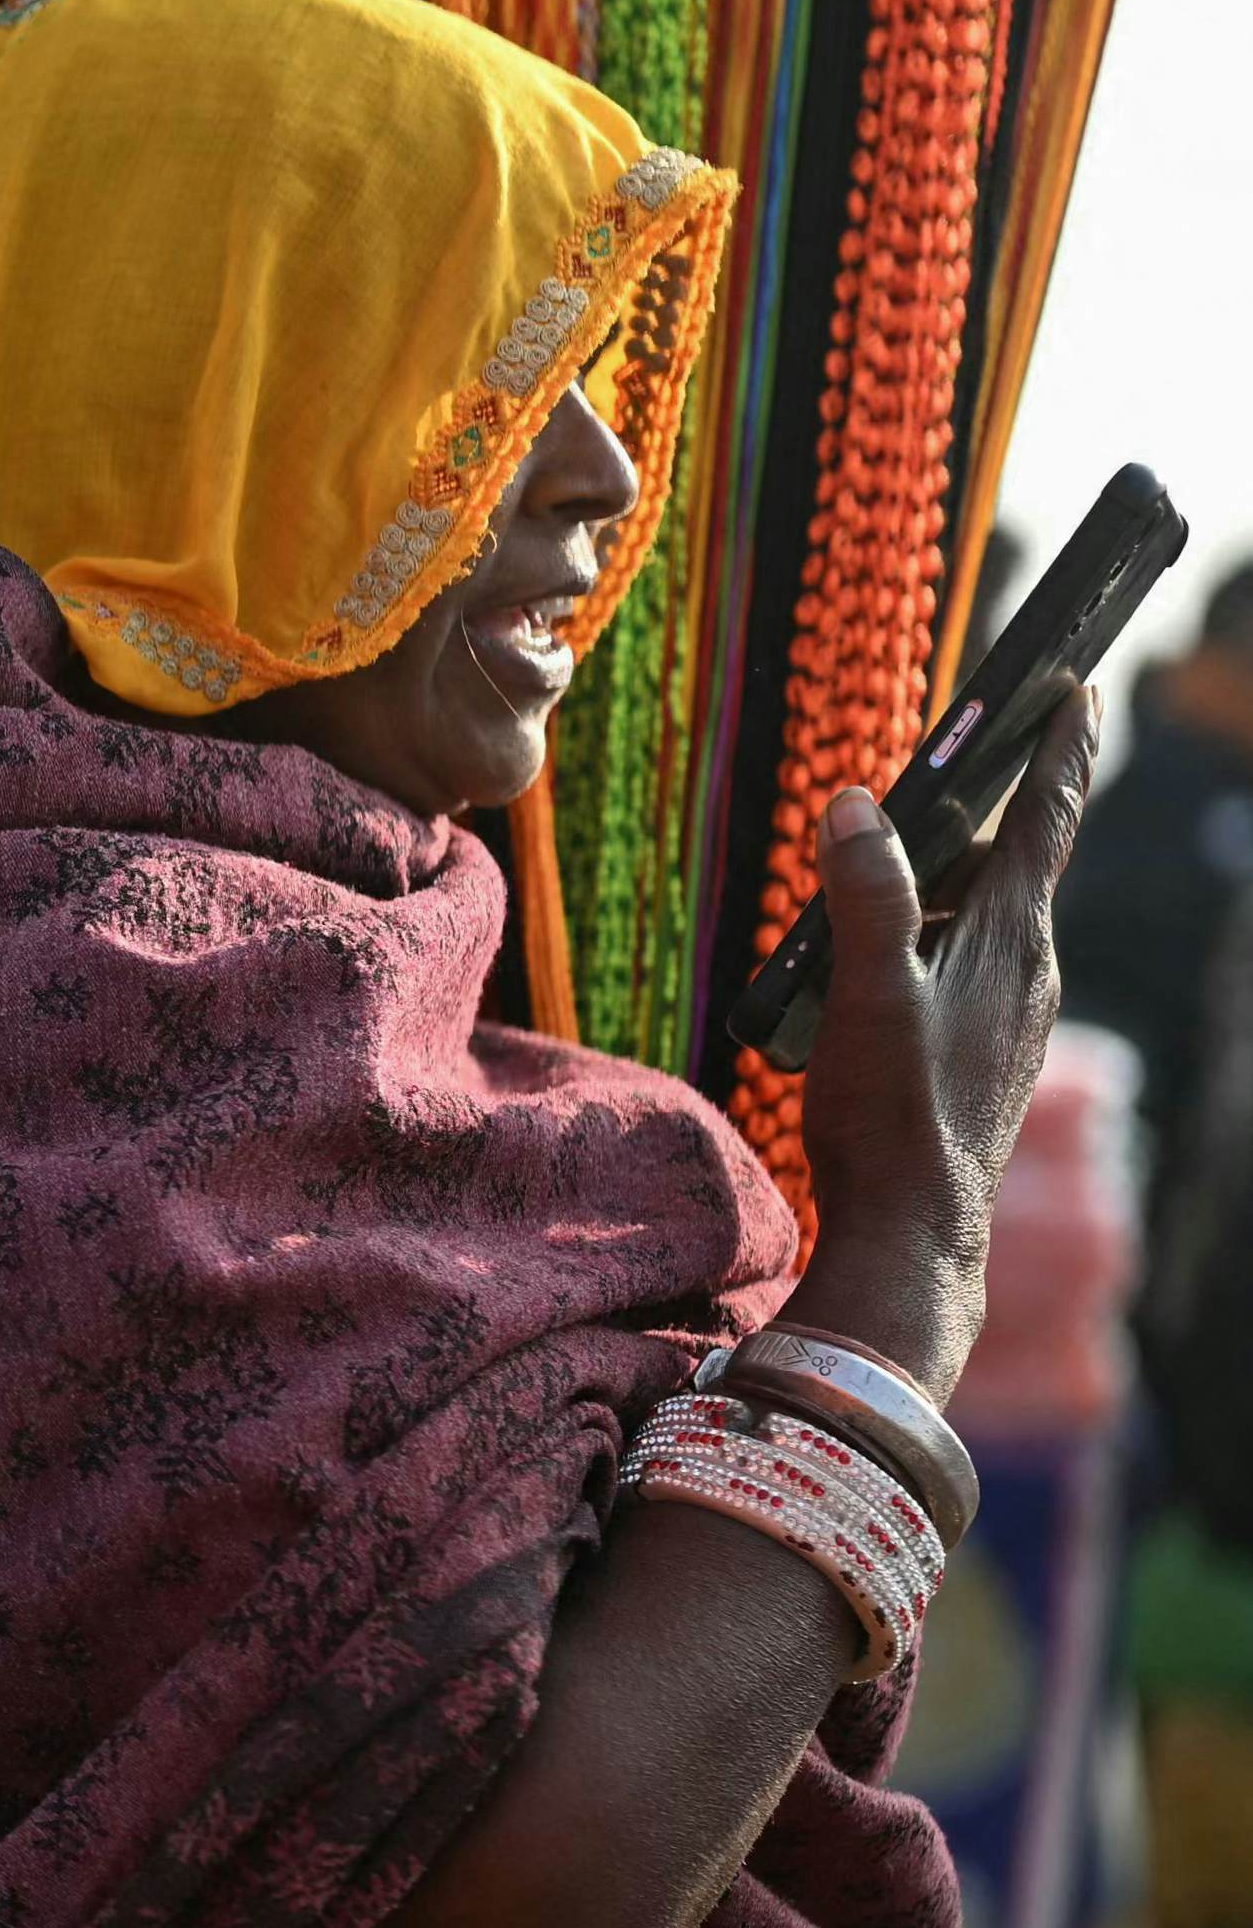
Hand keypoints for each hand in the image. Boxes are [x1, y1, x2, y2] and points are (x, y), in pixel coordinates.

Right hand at [789, 681, 1101, 1399]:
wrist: (914, 1232)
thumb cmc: (891, 1116)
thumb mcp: (866, 995)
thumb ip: (863, 895)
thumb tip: (858, 806)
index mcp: (1009, 944)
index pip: (1045, 824)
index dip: (1059, 754)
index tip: (1079, 695)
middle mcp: (1027, 973)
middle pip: (999, 870)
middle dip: (951, 839)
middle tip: (886, 838)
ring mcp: (1012, 1018)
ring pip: (972, 926)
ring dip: (920, 909)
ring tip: (849, 944)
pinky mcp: (987, 1054)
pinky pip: (960, 974)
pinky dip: (918, 957)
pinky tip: (865, 998)